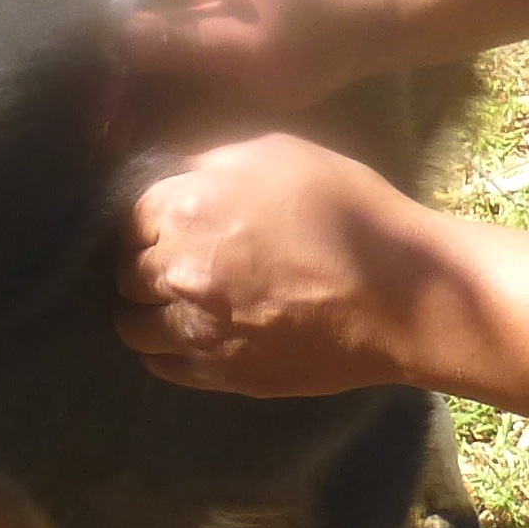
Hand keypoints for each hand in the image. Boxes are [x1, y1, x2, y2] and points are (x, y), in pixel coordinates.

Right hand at [97, 0, 374, 114]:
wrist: (357, 27)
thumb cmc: (313, 32)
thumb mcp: (247, 47)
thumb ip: (180, 41)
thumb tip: (112, 42)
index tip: (72, 45)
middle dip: (87, 28)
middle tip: (76, 86)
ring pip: (115, 4)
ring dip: (106, 49)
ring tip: (92, 100)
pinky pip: (139, 19)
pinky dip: (130, 54)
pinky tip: (119, 96)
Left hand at [114, 132, 457, 395]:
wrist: (401, 295)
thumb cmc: (348, 212)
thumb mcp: (278, 153)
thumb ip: (211, 161)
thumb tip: (174, 172)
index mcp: (186, 210)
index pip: (132, 218)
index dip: (152, 219)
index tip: (171, 223)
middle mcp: (179, 273)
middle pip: (128, 273)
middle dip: (145, 264)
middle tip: (177, 260)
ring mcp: (198, 330)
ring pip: (134, 325)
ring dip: (147, 310)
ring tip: (173, 303)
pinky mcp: (222, 374)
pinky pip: (163, 366)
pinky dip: (164, 350)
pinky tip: (186, 335)